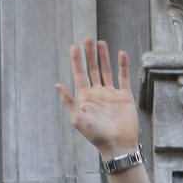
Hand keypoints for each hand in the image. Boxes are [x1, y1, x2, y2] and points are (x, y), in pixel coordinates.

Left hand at [57, 38, 139, 158]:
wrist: (117, 144)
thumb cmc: (95, 134)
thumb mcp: (78, 119)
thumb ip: (69, 101)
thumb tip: (57, 85)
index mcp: (84, 98)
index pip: (79, 75)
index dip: (76, 61)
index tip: (74, 47)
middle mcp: (97, 93)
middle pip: (92, 69)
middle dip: (89, 54)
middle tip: (87, 38)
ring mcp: (111, 94)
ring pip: (106, 70)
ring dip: (103, 57)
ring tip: (100, 42)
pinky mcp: (125, 96)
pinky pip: (123, 77)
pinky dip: (122, 65)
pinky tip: (121, 54)